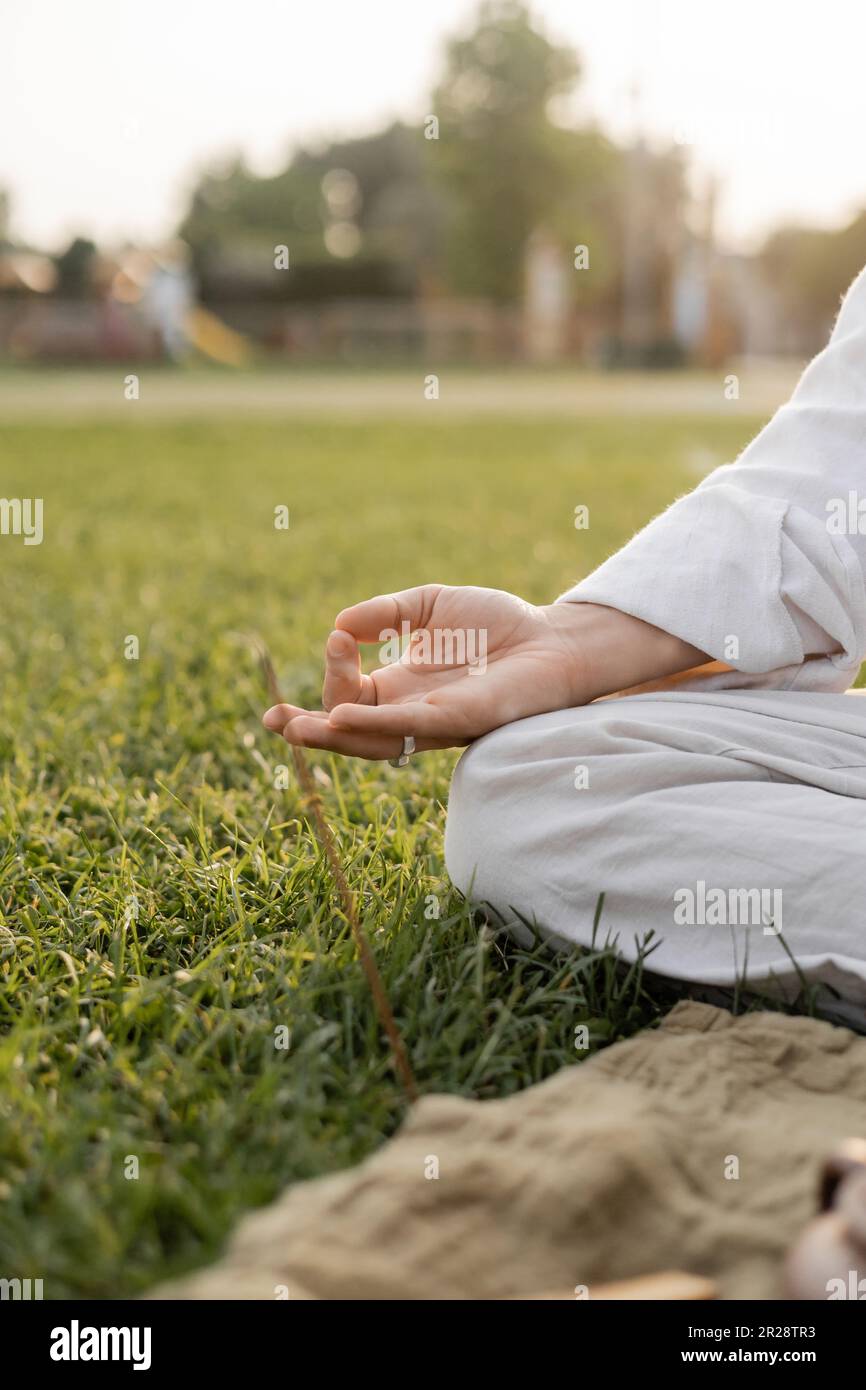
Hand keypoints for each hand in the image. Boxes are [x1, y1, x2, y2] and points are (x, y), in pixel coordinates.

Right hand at [262, 584, 706, 760]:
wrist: (553, 637)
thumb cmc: (498, 624)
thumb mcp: (429, 605)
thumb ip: (385, 613)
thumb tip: (340, 625)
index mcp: (399, 687)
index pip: (346, 702)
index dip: (321, 690)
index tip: (319, 659)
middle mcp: (411, 712)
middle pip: (349, 733)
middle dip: (308, 731)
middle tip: (275, 720)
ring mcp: (433, 722)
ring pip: (373, 742)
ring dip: (332, 735)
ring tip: (296, 727)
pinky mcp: (460, 720)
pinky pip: (411, 729)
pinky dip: (375, 724)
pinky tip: (343, 718)